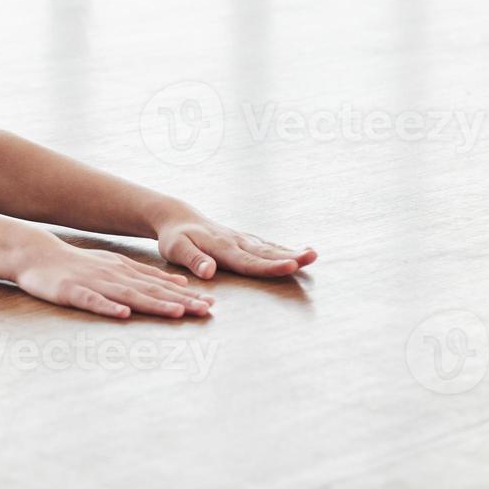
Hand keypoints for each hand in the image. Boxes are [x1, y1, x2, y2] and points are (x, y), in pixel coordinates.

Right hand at [13, 239, 215, 319]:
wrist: (38, 253)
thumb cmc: (78, 264)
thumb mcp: (117, 264)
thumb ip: (147, 275)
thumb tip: (181, 284)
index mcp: (127, 271)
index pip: (162, 286)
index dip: (187, 296)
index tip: (211, 305)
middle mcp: (116, 276)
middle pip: (152, 291)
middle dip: (181, 301)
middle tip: (206, 311)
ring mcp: (95, 284)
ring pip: (129, 296)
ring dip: (154, 305)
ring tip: (177, 313)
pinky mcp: (73, 292)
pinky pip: (93, 301)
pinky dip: (109, 307)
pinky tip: (123, 314)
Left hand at [156, 212, 316, 279]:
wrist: (178, 217)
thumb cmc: (175, 237)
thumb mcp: (176, 249)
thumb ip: (193, 260)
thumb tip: (210, 271)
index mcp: (222, 247)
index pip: (249, 261)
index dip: (270, 266)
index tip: (290, 266)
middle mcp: (236, 242)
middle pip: (266, 252)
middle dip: (291, 256)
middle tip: (313, 258)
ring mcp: (242, 239)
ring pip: (270, 248)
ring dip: (292, 252)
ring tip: (313, 255)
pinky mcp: (243, 239)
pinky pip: (266, 245)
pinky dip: (283, 249)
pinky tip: (298, 253)